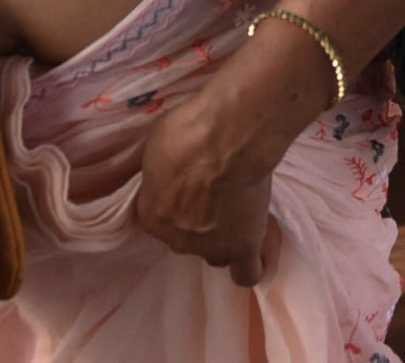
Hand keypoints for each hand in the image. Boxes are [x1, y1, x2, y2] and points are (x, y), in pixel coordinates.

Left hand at [133, 86, 285, 286]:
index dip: (176, 200)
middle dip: (199, 219)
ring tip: (239, 210)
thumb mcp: (154, 145)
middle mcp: (175, 238)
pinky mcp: (242, 248)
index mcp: (150, 214)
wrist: (230, 136)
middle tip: (217, 189)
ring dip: (224, 237)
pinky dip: (250, 266)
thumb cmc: (189, 131)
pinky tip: (255, 254)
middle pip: (187, 238)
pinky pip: (246, 273)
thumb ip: (158, 170)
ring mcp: (209, 247)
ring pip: (216, 254)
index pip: (160, 218)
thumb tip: (163, 171)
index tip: (191, 182)